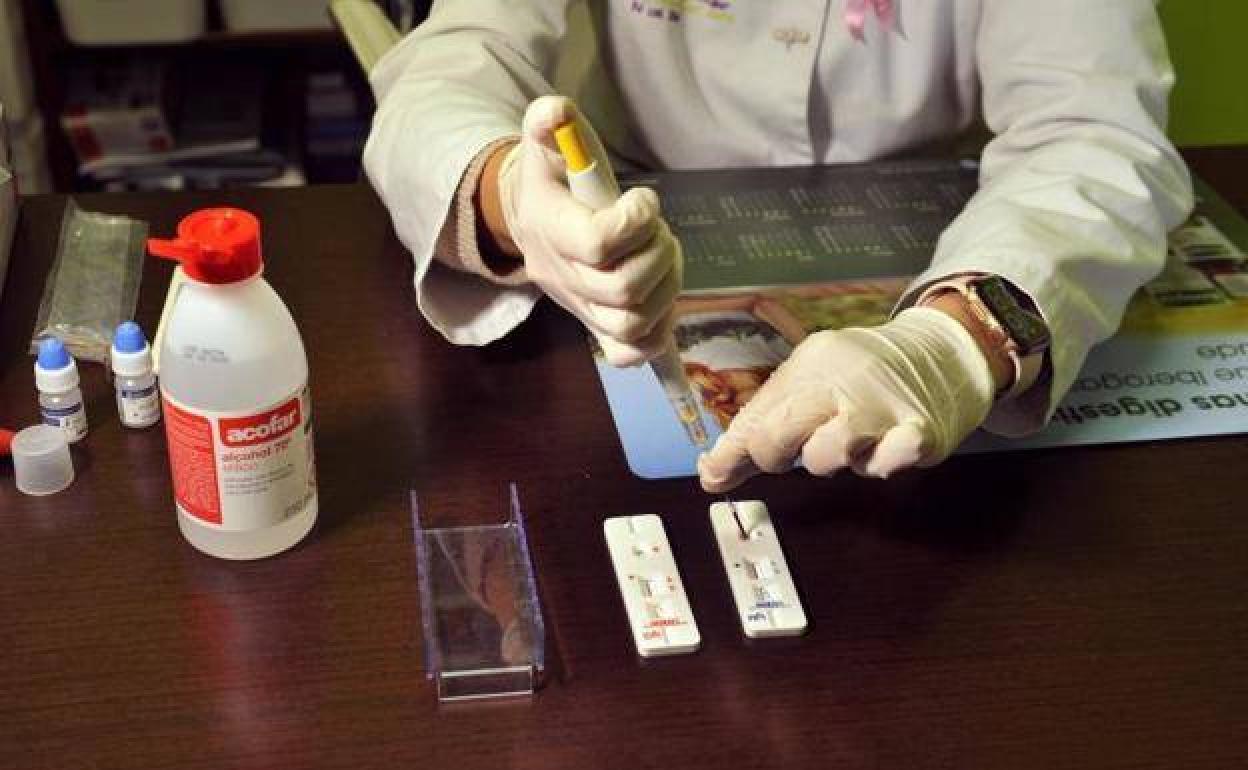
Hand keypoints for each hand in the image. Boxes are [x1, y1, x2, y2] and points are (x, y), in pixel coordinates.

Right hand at [497, 96, 681, 366]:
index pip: (598, 243)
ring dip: (666, 287)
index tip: (643, 200)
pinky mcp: (598, 326)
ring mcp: (581, 308)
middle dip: (658, 255)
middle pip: (623, 289)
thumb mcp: (546, 141)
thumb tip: (557, 113)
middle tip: (659, 232)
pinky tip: (660, 299)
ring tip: (663, 257)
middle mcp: (563, 277)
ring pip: (633, 322)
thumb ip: (550, 121)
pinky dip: (656, 333)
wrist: (534, 221)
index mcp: (551, 229)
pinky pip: (629, 353)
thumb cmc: (553, 178)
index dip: (636, 222)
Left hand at [697, 307, 997, 491]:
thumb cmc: (865, 379)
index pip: (756, 416)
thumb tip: (713, 471)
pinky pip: (886, 462)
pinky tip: (883, 450)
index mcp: (812, 364)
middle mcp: (844, 379)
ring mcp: (883, 406)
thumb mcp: (810, 384)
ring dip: (830, 461)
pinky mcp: (920, 432)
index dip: (734, 452)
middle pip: (777, 435)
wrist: (944, 355)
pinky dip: (879, 464)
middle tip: (794, 452)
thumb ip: (761, 426)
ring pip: (825, 456)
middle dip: (775, 455)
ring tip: (848, 443)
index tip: (715, 473)